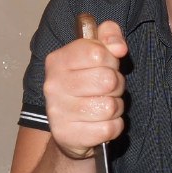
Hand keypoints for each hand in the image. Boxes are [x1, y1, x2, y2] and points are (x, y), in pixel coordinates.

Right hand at [43, 20, 127, 159]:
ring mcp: (57, 112)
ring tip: (104, 106)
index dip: (111, 59)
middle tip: (108, 89)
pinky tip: (102, 123)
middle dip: (117, 85)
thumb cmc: (88, 85)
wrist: (70, 128)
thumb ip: (109, 36)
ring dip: (115, 107)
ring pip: (109, 106)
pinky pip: (108, 129)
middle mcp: (53, 85)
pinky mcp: (67, 135)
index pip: (97, 52)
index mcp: (57, 60)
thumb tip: (118, 47)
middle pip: (107, 80)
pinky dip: (113, 127)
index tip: (106, 65)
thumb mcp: (98, 53)